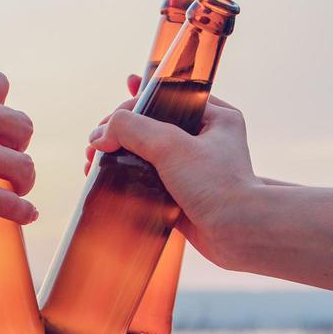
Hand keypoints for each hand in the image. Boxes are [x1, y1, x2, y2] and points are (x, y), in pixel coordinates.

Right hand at [86, 93, 258, 268]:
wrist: (239, 235)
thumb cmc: (217, 187)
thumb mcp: (171, 146)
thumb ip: (132, 129)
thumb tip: (100, 135)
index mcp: (214, 116)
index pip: (163, 99)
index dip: (130, 107)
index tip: (105, 125)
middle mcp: (206, 139)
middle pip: (151, 126)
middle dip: (119, 133)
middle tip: (94, 146)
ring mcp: (194, 169)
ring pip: (148, 155)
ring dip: (119, 156)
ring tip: (93, 164)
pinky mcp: (185, 195)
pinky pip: (150, 181)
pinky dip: (128, 180)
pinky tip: (108, 182)